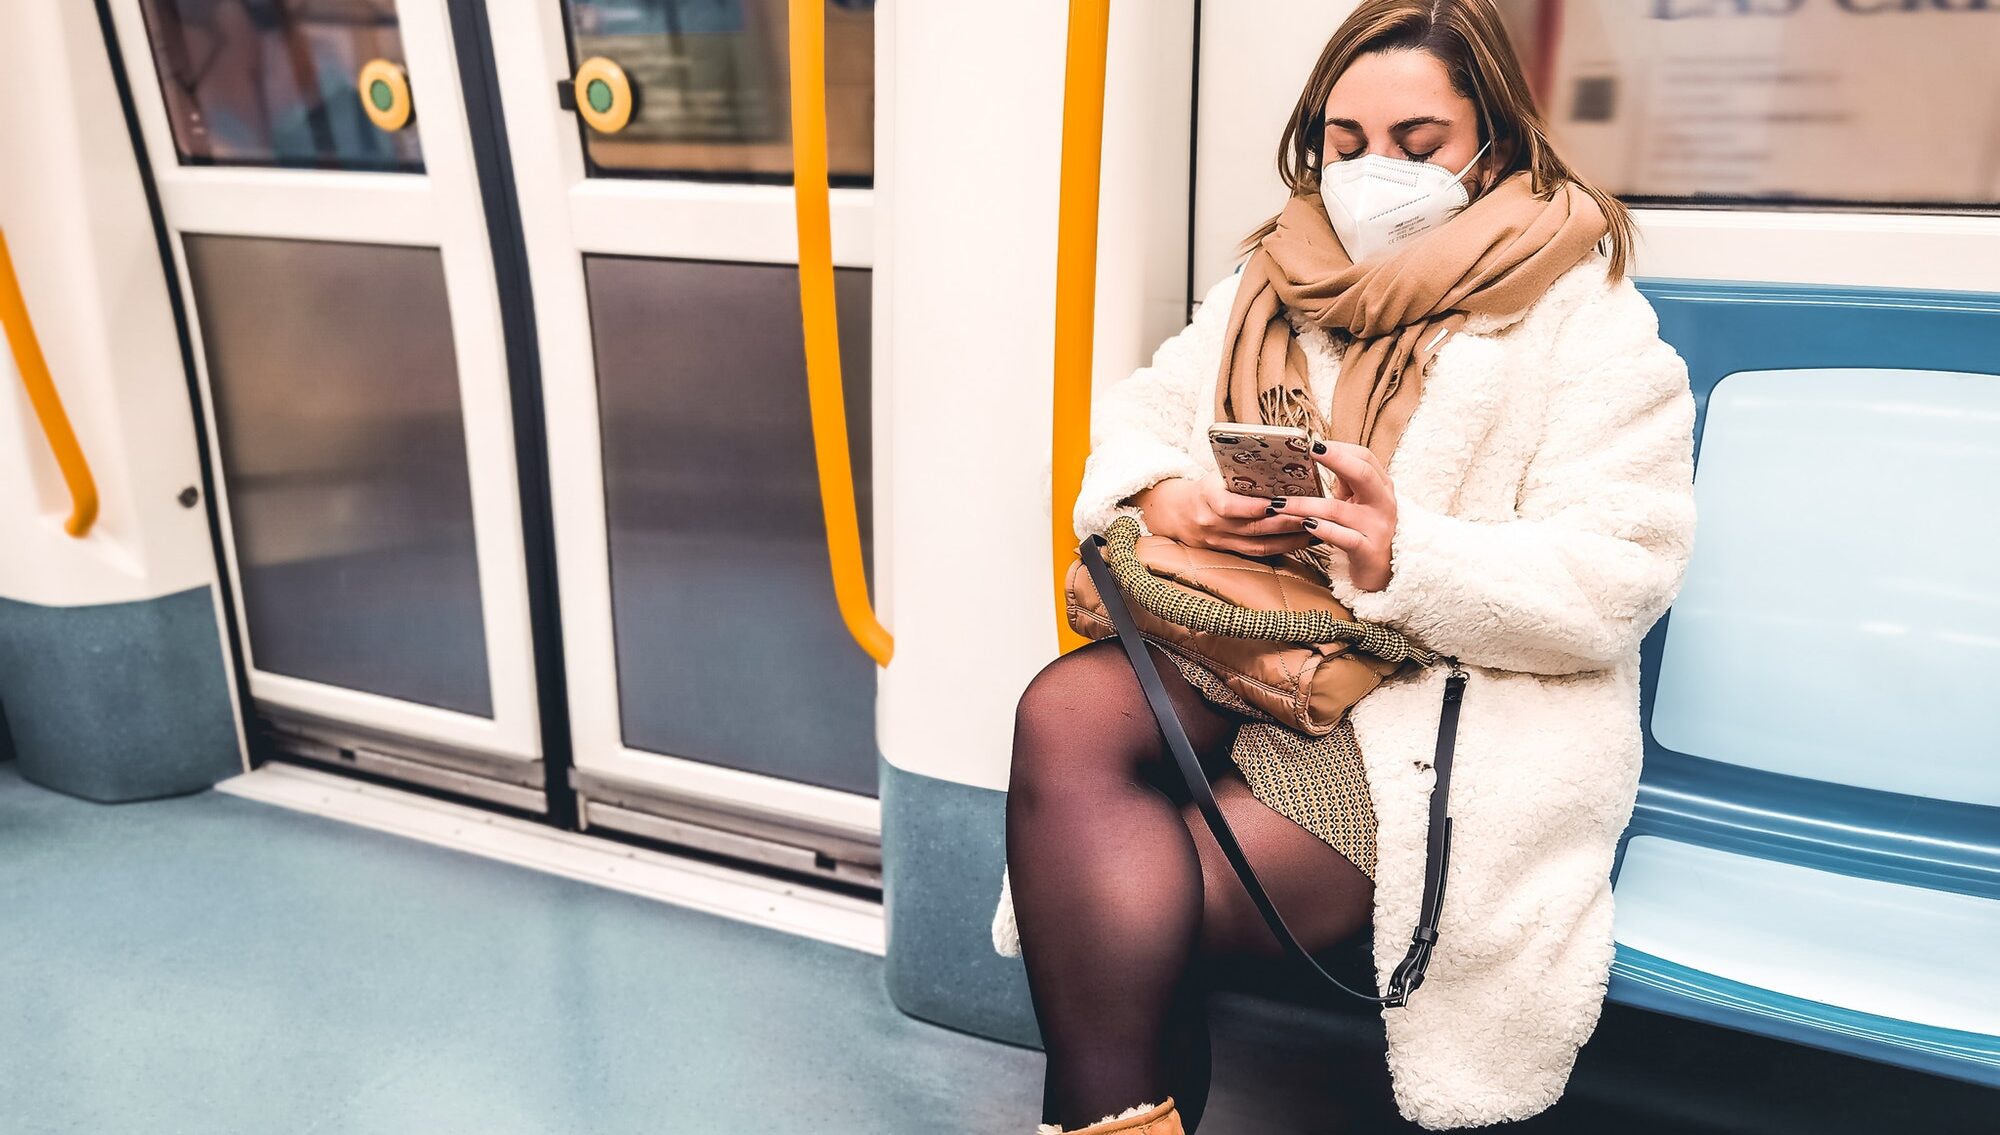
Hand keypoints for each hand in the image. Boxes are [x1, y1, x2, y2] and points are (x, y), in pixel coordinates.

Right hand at [1130, 473, 1314, 556]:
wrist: (1177, 513)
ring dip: (1289, 538)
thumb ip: (1241, 473)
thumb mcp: (1216, 475)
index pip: (1228, 505)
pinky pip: (1260, 554)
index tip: (1279, 502)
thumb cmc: (1206, 487)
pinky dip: (1283, 548)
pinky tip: (1303, 541)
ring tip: (1314, 528)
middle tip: (1311, 514)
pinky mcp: (1230, 552)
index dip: (1253, 506)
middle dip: (1284, 522)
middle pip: (1252, 528)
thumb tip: (1280, 461)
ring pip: (1259, 545)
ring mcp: (1221, 541)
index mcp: (1206, 497)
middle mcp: (1212, 523)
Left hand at [1269, 441, 1397, 590]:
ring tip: (1279, 502)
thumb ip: (1343, 479)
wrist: (1383, 570)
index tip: (1313, 444)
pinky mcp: (1368, 550)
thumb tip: (1313, 455)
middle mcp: (1383, 503)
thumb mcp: (1356, 500)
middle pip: (1362, 474)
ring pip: (1338, 510)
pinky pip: (1342, 537)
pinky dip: (1321, 529)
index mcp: (1381, 486)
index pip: (1365, 458)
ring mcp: (1377, 527)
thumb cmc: (1362, 529)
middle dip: (1335, 459)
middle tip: (1308, 451)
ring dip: (1305, 504)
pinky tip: (1304, 524)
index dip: (1340, 449)